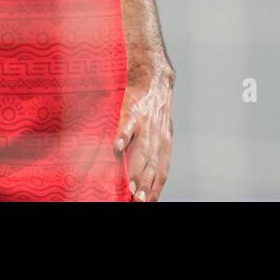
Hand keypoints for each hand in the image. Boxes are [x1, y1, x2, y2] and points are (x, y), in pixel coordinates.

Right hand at [114, 63, 173, 200]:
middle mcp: (157, 137)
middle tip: (137, 201)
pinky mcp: (132, 111)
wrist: (155, 76)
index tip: (147, 203)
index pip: (161, 172)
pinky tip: (115, 149)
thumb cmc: (154, 110)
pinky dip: (122, 137)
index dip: (155, 189)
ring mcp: (145, 125)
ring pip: (140, 151)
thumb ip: (155, 155)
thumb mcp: (161, 132)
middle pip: (151, 166)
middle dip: (145, 185)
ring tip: (129, 187)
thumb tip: (145, 181)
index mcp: (164, 144)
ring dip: (135, 170)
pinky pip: (127, 126)